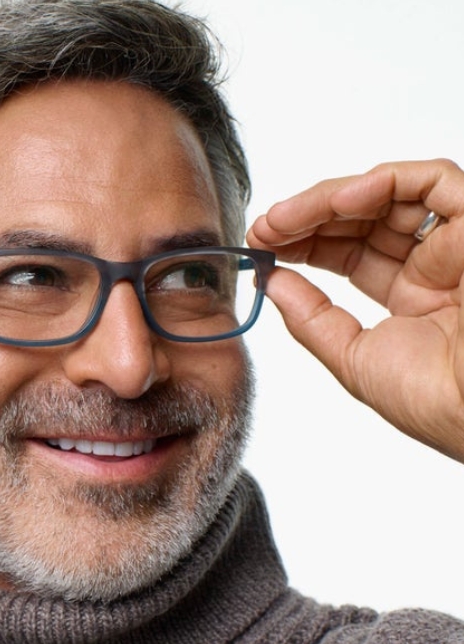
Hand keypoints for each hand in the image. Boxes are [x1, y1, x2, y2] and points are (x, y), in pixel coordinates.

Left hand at [247, 158, 463, 461]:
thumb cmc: (434, 400)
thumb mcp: (353, 356)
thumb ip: (310, 317)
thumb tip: (270, 281)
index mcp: (413, 296)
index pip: (350, 253)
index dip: (304, 243)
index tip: (261, 246)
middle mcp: (436, 264)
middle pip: (362, 220)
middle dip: (305, 219)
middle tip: (261, 229)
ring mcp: (459, 242)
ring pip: (389, 194)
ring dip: (328, 200)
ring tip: (283, 219)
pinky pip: (436, 182)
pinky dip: (384, 182)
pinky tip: (338, 202)